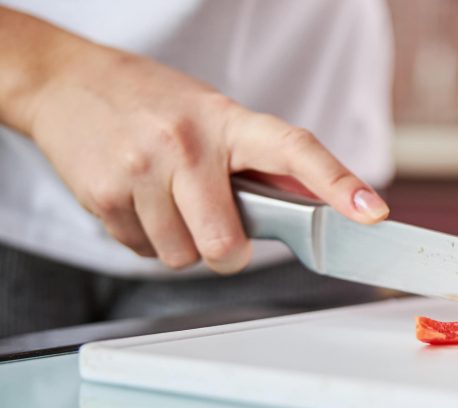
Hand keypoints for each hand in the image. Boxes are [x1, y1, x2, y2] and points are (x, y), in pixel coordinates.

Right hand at [1, 11, 388, 273]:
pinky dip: (149, 240)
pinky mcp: (103, 197)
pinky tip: (142, 203)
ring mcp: (142, 171)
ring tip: (172, 203)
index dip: (339, 184)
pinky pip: (145, 253)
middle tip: (224, 231)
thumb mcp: (217, 117)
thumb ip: (259, 163)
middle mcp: (187, 145)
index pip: (297, 150)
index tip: (372, 214)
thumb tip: (316, 209)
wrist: (68, 83)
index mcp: (230, 122)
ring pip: (184, 258)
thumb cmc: (156, 105)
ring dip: (185, 245)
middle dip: (231, 252)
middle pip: (228, 243)